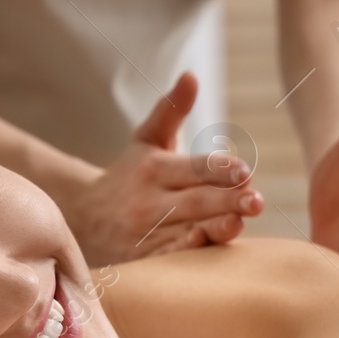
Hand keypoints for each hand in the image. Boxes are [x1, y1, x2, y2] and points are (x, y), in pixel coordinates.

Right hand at [62, 71, 264, 265]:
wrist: (82, 218)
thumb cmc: (128, 176)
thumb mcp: (146, 140)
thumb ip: (171, 110)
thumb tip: (191, 76)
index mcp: (154, 167)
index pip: (195, 168)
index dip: (220, 169)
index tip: (244, 171)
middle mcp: (148, 200)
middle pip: (196, 200)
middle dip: (227, 200)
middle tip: (256, 201)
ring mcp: (144, 233)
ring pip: (185, 232)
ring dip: (213, 230)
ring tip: (237, 224)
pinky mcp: (140, 261)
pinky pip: (168, 261)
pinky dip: (187, 258)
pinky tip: (209, 260)